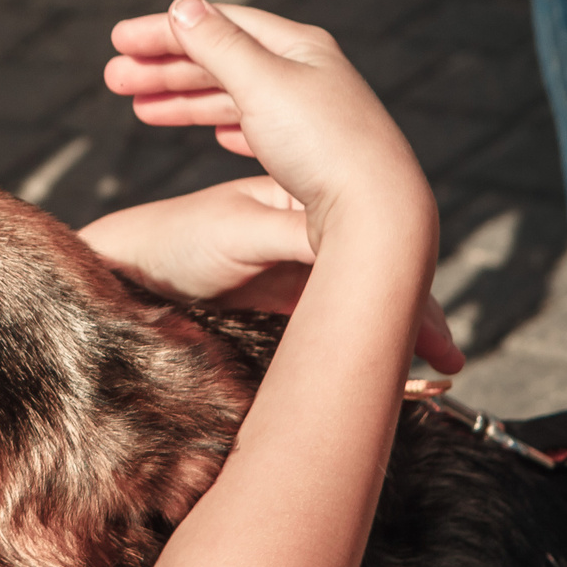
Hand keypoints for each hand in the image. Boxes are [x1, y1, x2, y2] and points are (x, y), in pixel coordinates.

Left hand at [80, 176, 464, 371]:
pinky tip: (382, 367)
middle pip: (375, 272)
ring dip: (394, 330)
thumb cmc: (170, 243)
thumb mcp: (235, 235)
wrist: (119, 276)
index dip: (406, 280)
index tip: (430, 324)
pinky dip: (359, 342)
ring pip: (359, 302)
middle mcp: (306, 230)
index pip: (372, 237)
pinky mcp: (280, 302)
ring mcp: (295, 268)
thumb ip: (296, 239)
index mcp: (300, 199)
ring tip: (433, 366)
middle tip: (447, 356)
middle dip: (415, 311)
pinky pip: (332, 323)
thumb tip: (360, 247)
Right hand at [106, 0, 428, 244]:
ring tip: (141, 110)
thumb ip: (217, 44)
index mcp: (299, 47)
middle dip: (166, 67)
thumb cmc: (322, 146)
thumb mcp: (261, 84)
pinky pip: (259, 128)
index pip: (220, 24)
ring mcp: (313, 115)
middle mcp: (309, 74)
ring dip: (186, 99)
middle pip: (223, 59)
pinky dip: (227, 124)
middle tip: (112, 78)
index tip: (118, 40)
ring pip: (236, 96)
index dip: (166, 29)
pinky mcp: (316, 155)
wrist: (376, 212)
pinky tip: (217, 135)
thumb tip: (183, 4)